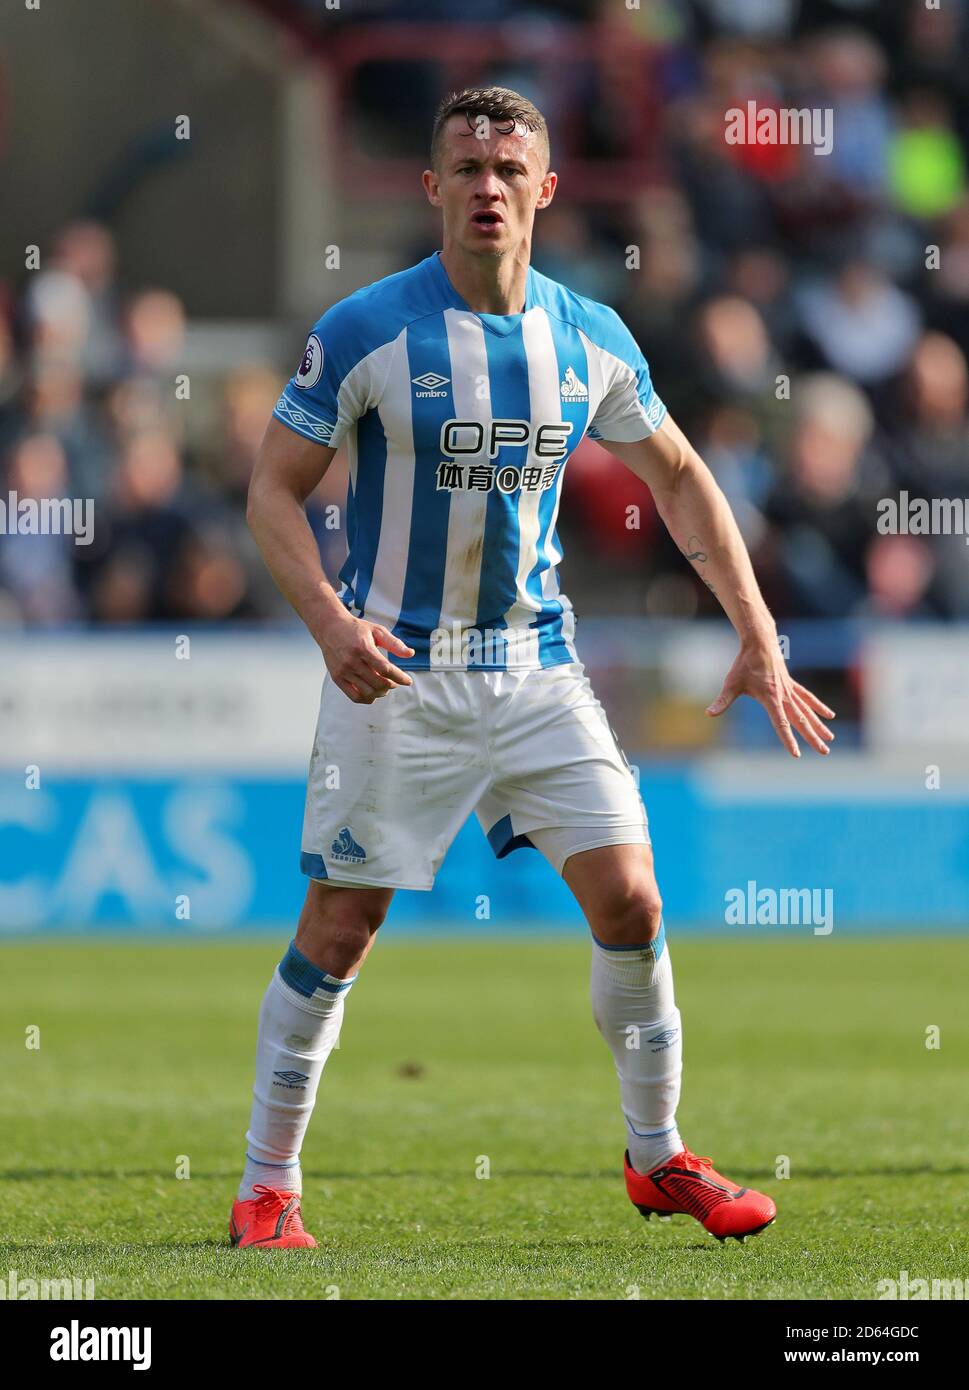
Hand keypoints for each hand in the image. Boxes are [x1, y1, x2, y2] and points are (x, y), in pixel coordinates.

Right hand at [317, 609, 414, 703]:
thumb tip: (411, 654)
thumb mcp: (377, 630)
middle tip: (394, 682)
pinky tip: (372, 693)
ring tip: (384, 687)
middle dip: (391, 685)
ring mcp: (343, 671)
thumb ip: (394, 643)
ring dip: (380, 693)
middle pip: (378, 683)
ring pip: (367, 692)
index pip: (385, 669)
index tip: (408, 681)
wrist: (330, 628)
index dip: (399, 677)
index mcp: (363, 648)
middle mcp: (352, 661)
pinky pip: (354, 696)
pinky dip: (366, 699)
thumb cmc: (356, 629)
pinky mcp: (337, 678)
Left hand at [706, 638, 834, 757]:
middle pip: (800, 720)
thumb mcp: (732, 683)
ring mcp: (789, 690)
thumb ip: (722, 701)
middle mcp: (784, 695)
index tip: (796, 753)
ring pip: (807, 711)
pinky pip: (807, 698)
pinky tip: (829, 715)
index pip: (781, 723)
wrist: (759, 642)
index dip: (788, 739)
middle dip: (812, 737)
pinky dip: (818, 707)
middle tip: (824, 751)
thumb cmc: (744, 664)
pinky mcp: (791, 684)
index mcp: (770, 698)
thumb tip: (709, 713)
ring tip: (829, 739)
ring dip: (819, 725)